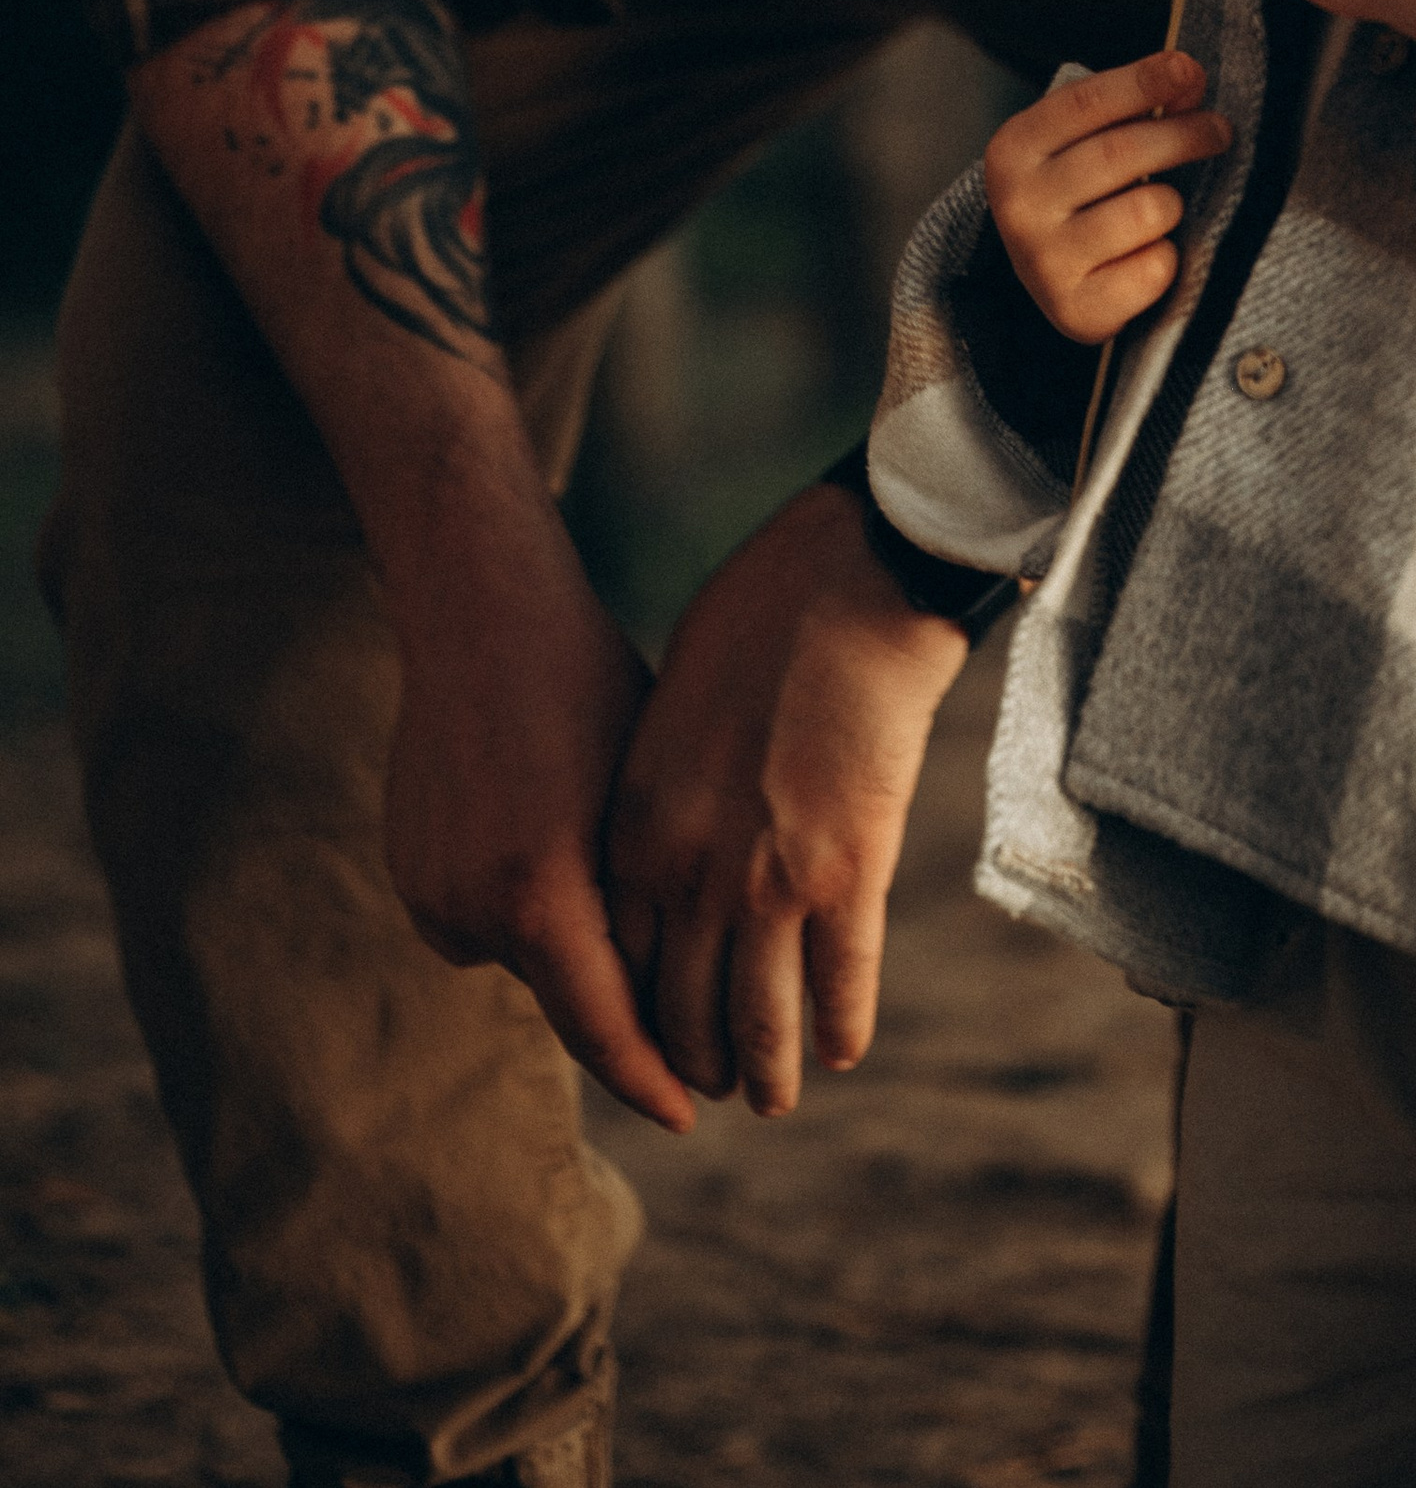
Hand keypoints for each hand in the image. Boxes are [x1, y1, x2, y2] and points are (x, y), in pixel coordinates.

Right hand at [381, 487, 695, 1133]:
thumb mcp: (647, 793)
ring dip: (571, 932)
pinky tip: (549, 826)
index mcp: (543, 892)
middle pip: (568, 993)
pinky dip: (525, 896)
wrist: (481, 615)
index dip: (652, 1077)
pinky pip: (485, 914)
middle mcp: (473, 909)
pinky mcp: (408, 872)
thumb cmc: (592, 686)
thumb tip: (688, 982)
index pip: (606, 1026)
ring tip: (607, 853)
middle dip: (624, 1007)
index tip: (693, 1114)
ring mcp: (430, 893)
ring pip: (528, 952)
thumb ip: (650, 897)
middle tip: (689, 1028)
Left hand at [605, 481, 967, 1114]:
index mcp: (632, 832)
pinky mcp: (850, 870)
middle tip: (710, 1087)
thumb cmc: (750, 625)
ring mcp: (771, 880)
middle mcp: (689, 874)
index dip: (632, 1017)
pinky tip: (844, 1049)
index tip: (647, 1040)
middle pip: (681, 1009)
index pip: (615, 965)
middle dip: (693, 1061)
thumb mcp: (663, 719)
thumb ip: (654, 801)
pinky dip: (842, 1023)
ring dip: (766, 1070)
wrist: (840, 584)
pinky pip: (841, 981)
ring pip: (759, 1019)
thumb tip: (657, 856)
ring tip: (773, 1097)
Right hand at [984, 50, 1231, 341]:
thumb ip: (1134, 106)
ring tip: (1160, 209)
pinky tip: (1146, 256)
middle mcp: (1018, 205)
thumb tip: (1188, 79)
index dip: (1144, 81)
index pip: (1087, 102)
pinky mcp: (1075, 310)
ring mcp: (1043, 262)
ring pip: (1147, 211)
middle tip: (1218, 130)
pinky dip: (1166, 258)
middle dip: (1183, 135)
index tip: (1189, 69)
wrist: (1052, 278)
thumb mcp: (1090, 139)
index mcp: (1013, 149)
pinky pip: (1155, 268)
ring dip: (1171, 205)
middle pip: (1122, 153)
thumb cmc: (1080, 194)